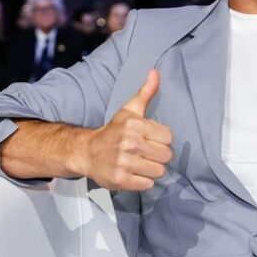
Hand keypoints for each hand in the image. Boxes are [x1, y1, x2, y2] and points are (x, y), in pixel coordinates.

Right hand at [82, 69, 172, 190]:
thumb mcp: (129, 109)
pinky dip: (142, 181)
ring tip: (139, 163)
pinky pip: (147, 184)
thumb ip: (146, 92)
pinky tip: (133, 173)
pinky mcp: (121, 180)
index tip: (149, 139)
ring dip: (151, 169)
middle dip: (158, 156)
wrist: (87, 151)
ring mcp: (125, 162)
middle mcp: (130, 143)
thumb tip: (155, 72)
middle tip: (144, 153)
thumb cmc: (113, 131)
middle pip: (166, 156)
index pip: (168, 138)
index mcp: (135, 125)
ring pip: (159, 171)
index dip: (161, 140)